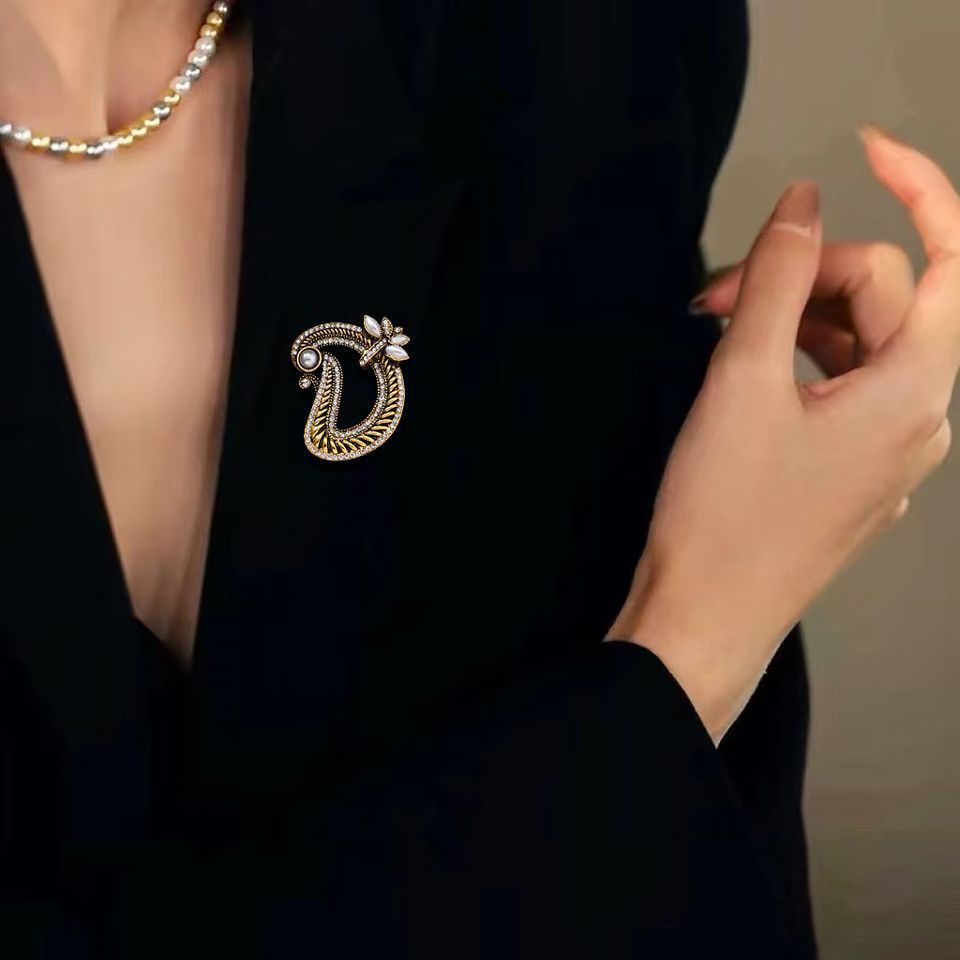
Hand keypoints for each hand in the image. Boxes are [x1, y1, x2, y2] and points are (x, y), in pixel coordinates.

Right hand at [610, 128, 959, 741]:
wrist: (705, 619)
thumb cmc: (721, 518)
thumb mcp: (741, 382)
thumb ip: (778, 279)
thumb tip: (804, 202)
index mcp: (912, 392)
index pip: (950, 258)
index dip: (917, 187)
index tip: (861, 150)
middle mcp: (919, 421)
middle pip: (887, 299)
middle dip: (806, 273)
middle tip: (716, 292)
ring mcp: (889, 451)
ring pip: (864, 344)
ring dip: (796, 317)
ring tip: (719, 332)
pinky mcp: (853, 470)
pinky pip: (846, 386)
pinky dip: (799, 360)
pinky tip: (746, 373)